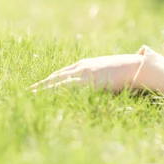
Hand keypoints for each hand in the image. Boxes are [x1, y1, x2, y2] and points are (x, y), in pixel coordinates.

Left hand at [29, 53, 143, 92]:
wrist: (136, 67)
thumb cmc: (128, 69)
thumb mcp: (111, 71)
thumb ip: (103, 75)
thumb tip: (104, 81)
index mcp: (87, 64)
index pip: (63, 73)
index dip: (51, 80)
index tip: (41, 85)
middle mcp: (81, 67)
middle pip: (56, 77)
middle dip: (42, 85)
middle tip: (27, 92)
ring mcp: (83, 74)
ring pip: (56, 82)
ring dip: (42, 89)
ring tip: (29, 96)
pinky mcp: (86, 82)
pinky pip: (65, 89)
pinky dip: (53, 93)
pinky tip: (44, 99)